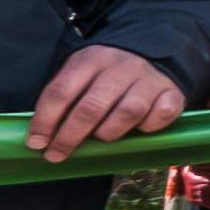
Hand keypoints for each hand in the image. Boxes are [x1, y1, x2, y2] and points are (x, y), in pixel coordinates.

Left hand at [27, 47, 187, 156]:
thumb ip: (64, 100)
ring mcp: (149, 79)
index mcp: (91, 60)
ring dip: (108, 133)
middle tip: (57, 154)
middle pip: (91, 107)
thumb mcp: (81, 74)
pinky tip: (139, 129)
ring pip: (127, 113)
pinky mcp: (172, 93)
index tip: (36, 143)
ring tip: (101, 138)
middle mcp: (120, 67)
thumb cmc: (106, 75)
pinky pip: (160, 116)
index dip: (45, 120)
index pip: (61, 91)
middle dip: (70, 136)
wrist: (151, 55)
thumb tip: (41, 137)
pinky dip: (147, 128)